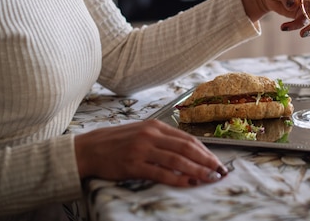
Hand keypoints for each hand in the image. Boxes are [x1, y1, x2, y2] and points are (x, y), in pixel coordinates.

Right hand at [74, 120, 227, 186]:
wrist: (88, 149)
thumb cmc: (116, 142)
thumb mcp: (141, 133)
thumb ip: (163, 140)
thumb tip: (188, 152)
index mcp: (155, 126)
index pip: (187, 139)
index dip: (205, 151)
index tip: (217, 161)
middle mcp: (151, 135)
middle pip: (186, 148)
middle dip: (207, 160)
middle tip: (220, 171)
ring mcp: (142, 149)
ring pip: (177, 160)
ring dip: (197, 170)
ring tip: (210, 178)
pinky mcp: (133, 165)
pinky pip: (161, 173)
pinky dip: (177, 179)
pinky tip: (189, 183)